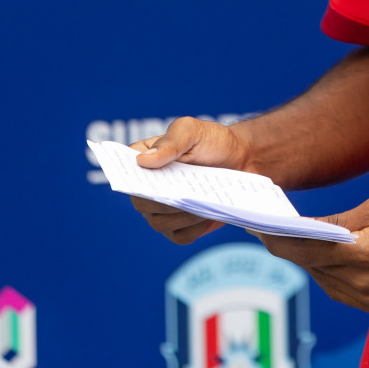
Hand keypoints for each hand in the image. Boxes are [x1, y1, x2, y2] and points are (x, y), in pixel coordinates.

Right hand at [128, 116, 251, 245]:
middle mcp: (148, 187)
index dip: (131, 179)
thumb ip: (170, 142)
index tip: (150, 181)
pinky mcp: (181, 226)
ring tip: (202, 204)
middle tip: (184, 195)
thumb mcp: (193, 131)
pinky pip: (180, 237)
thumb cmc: (213, 141)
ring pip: (160, 223)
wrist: (242, 158)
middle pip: (141, 203)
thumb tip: (142, 161)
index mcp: (144, 158)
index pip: (126, 172)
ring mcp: (163, 209)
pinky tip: (206, 216)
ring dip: (181, 217)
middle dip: (163, 202)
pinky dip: (192, 230)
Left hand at [257, 196, 368, 313]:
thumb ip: (338, 219)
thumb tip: (306, 224)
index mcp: (361, 254)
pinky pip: (334, 286)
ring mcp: (363, 299)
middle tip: (267, 224)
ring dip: (305, 257)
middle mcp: (359, 283)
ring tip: (292, 235)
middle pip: (307, 263)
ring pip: (318, 276)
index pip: (303, 247)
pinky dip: (325, 268)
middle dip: (286, 243)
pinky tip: (322, 252)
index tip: (254, 223)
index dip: (274, 235)